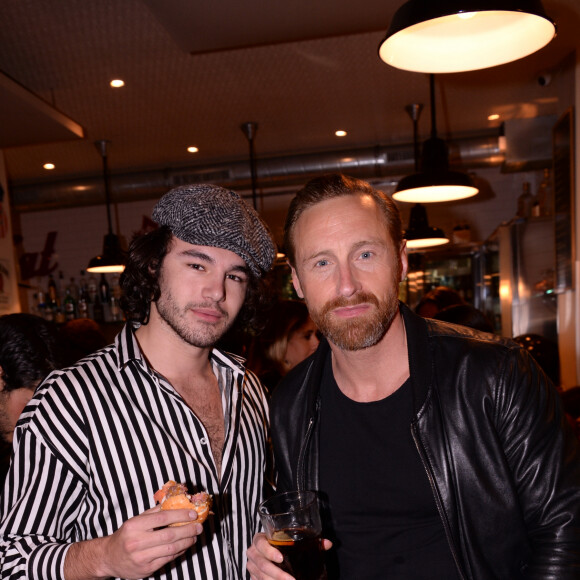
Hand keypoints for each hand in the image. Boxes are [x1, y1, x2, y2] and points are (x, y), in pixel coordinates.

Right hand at [65, 506, 203, 579]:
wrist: (109, 558)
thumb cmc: (126, 535)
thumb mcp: (136, 520)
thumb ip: (155, 512)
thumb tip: (176, 502)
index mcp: (134, 525)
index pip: (162, 518)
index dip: (180, 516)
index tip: (193, 514)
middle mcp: (136, 542)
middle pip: (169, 535)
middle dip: (188, 530)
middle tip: (199, 526)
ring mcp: (141, 557)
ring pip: (170, 549)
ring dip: (186, 542)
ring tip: (195, 536)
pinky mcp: (146, 570)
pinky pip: (167, 559)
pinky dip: (179, 552)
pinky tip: (185, 546)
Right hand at [246, 532, 331, 579]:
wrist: (267, 550)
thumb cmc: (280, 543)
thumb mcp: (290, 539)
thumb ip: (308, 540)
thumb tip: (327, 544)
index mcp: (259, 539)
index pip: (260, 544)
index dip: (269, 551)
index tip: (281, 558)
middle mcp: (253, 553)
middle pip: (261, 565)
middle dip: (277, 574)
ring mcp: (251, 567)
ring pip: (261, 577)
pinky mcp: (253, 578)